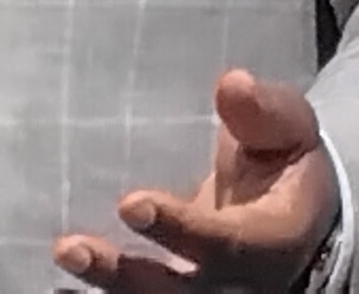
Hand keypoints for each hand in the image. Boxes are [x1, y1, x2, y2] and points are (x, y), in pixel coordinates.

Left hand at [54, 70, 340, 292]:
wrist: (297, 213)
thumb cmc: (284, 161)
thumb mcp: (289, 129)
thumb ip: (265, 112)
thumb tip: (233, 85)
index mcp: (272, 242)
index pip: (227, 245)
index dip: (181, 230)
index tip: (131, 204)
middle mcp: (237, 282)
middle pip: (179, 293)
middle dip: (124, 276)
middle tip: (72, 248)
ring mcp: (203, 292)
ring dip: (104, 283)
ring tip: (64, 253)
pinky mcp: (173, 289)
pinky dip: (100, 289)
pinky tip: (62, 274)